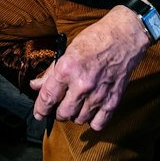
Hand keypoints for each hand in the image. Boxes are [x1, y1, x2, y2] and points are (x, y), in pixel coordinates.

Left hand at [30, 6, 151, 130]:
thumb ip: (51, 72)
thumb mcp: (68, 51)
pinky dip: (92, 120)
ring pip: (79, 119)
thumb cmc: (95, 40)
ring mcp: (98, 94)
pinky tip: (91, 110)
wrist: (124, 37)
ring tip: (77, 104)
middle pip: (63, 113)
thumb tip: (35, 85)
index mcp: (67, 69)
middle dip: (58, 112)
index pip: (47, 98)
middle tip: (60, 105)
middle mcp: (82, 84)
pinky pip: (98, 123)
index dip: (40, 109)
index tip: (39, 113)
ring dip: (75, 115)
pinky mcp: (113, 101)